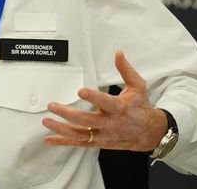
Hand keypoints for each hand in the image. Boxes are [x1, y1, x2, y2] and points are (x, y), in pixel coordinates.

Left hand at [41, 50, 166, 150]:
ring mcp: (102, 134)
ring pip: (79, 134)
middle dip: (67, 113)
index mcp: (118, 108)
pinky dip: (62, 141)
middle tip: (53, 105)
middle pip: (85, 120)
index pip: (104, 102)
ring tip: (47, 121)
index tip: (80, 90)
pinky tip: (49, 138)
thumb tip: (118, 54)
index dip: (92, 97)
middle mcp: (109, 123)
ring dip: (61, 129)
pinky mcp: (98, 142)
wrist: (149, 133)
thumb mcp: (137, 86)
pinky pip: (78, 143)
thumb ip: (125, 69)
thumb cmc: (141, 108)